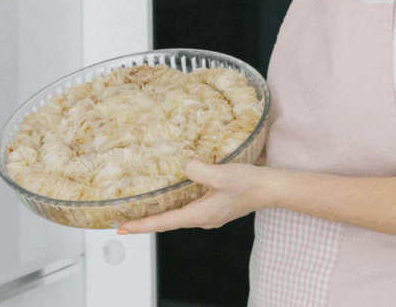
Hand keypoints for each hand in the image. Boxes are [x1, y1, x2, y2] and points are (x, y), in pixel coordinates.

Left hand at [116, 159, 268, 233]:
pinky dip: (174, 202)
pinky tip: (169, 192)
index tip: (123, 228)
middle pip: (167, 221)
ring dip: (159, 211)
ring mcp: (208, 213)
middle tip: (123, 218)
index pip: (164, 223)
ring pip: (177, 213)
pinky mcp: (214, 205)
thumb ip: (198, 171)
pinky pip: (188, 205)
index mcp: (200, 215)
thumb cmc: (249, 184)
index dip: (142, 225)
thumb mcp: (221, 174)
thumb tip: (184, 166)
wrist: (272, 187)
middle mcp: (202, 218)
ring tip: (140, 205)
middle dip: (145, 219)